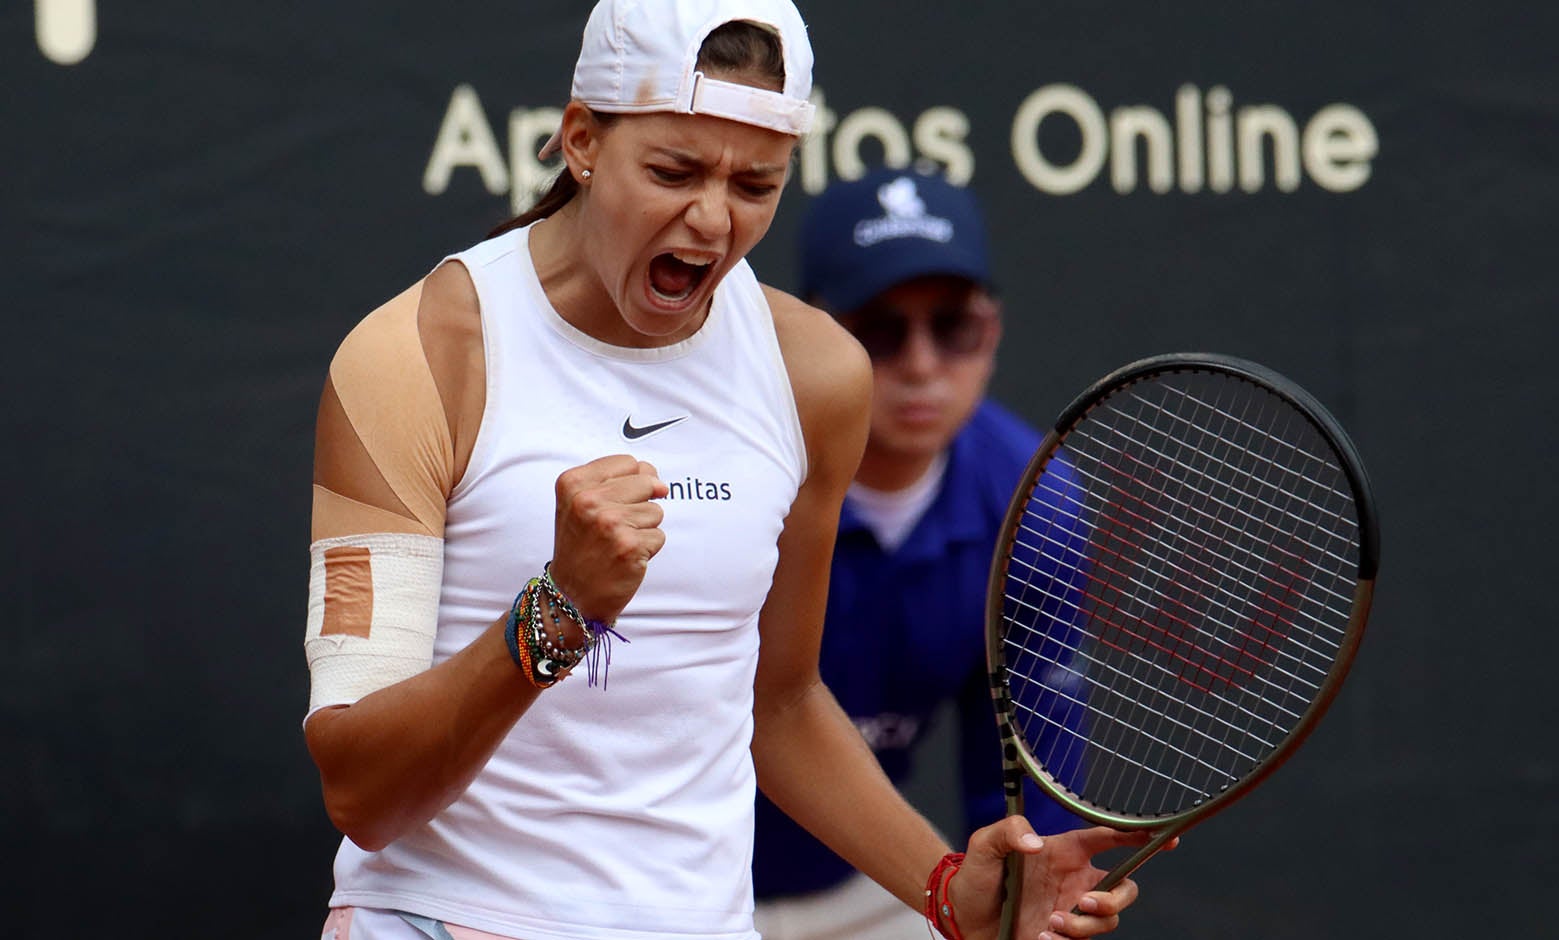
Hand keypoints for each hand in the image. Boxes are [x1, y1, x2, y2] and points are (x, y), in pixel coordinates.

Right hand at [549, 455, 668, 626]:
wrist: (570, 596)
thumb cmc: (581, 548)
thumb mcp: (580, 504)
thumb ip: (616, 481)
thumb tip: (657, 479)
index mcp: (573, 483)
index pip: (629, 462)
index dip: (631, 482)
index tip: (615, 502)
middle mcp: (588, 500)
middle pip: (647, 482)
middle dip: (640, 505)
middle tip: (615, 528)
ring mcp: (609, 522)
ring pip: (656, 510)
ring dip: (644, 529)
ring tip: (617, 543)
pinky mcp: (629, 545)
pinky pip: (659, 536)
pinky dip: (647, 549)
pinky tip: (624, 558)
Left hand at [947, 818, 1168, 939]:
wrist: (961, 919)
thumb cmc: (975, 877)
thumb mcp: (984, 845)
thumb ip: (1009, 831)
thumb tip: (1037, 844)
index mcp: (1065, 852)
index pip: (1111, 839)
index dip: (1140, 836)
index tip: (1166, 838)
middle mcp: (1076, 881)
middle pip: (1126, 888)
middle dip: (1115, 898)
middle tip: (1085, 902)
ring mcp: (1073, 910)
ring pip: (1108, 920)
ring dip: (1083, 926)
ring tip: (1049, 924)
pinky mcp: (1064, 937)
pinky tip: (1039, 936)